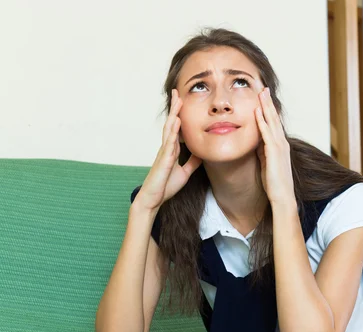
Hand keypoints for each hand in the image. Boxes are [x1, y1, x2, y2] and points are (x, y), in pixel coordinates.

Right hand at [135, 89, 202, 210]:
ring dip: (174, 114)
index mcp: (172, 150)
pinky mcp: (164, 160)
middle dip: (175, 108)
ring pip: (169, 129)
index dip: (179, 115)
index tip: (182, 102)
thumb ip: (192, 163)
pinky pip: (169, 143)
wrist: (153, 199)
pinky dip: (173, 131)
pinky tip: (177, 121)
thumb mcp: (184, 173)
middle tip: (178, 92)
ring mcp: (164, 153)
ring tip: (177, 100)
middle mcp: (167, 148)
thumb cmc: (166, 186)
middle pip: (172, 124)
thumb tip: (201, 154)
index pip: (177, 129)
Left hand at [255, 88, 294, 205]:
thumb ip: (262, 152)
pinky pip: (267, 134)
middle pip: (274, 118)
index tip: (263, 97)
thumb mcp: (266, 163)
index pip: (274, 123)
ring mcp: (279, 147)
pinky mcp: (274, 153)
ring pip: (272, 122)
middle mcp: (282, 143)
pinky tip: (257, 112)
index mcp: (280, 146)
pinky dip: (262, 122)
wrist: (282, 196)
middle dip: (268, 102)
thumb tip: (255, 143)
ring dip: (266, 107)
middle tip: (263, 87)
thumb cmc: (274, 184)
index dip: (268, 110)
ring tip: (261, 93)